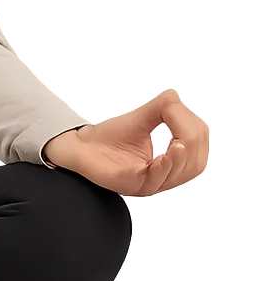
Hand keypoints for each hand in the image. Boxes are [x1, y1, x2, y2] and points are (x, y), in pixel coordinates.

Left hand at [43, 88, 210, 197]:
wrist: (81, 146)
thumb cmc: (111, 136)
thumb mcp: (140, 117)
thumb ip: (161, 107)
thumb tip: (176, 96)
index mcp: (173, 156)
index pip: (198, 144)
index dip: (191, 125)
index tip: (172, 109)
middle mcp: (165, 173)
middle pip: (195, 162)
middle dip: (190, 141)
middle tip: (174, 123)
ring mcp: (149, 181)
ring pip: (177, 175)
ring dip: (179, 159)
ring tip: (178, 145)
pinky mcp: (129, 184)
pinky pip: (150, 182)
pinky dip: (159, 171)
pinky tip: (160, 160)